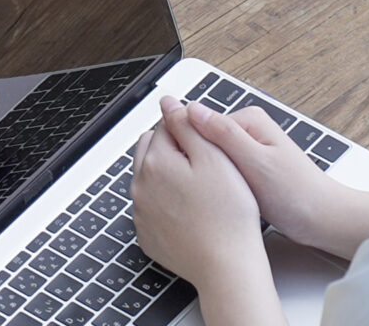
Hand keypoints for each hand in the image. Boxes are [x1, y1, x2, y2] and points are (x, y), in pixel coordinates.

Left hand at [131, 97, 279, 323]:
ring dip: (168, 176)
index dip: (190, 130)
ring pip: (150, 179)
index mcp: (156, 162)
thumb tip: (170, 103)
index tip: (208, 143)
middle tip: (206, 165)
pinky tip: (191, 211)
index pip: (166, 126)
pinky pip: (153, 208)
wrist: (226, 266)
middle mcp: (140, 186)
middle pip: (153, 150)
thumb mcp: (215, 158)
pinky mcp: (148, 236)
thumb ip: (189, 125)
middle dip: (174, 150)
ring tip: (201, 189)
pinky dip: (166, 204)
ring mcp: (141, 213)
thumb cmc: (228, 214)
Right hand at [181, 104, 336, 249]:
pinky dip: (218, 185)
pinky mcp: (249, 169)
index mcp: (248, 120)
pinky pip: (222, 172)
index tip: (187, 171)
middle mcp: (248, 130)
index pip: (198, 123)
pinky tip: (219, 199)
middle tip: (202, 187)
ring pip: (210, 159)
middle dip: (198, 162)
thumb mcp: (256, 163)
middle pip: (203, 141)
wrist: (323, 220)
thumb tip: (191, 110)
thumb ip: (224, 135)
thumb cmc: (296, 194)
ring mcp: (248, 150)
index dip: (187, 148)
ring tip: (210, 195)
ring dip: (207, 175)